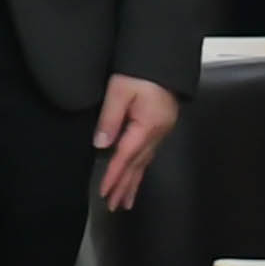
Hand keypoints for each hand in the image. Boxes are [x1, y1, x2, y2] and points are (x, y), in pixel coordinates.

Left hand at [90, 74, 181, 211]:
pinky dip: (140, 168)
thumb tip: (101, 144)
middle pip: (138, 165)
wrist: (163, 59)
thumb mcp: (119, 91)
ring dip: (134, 182)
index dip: (114, 176)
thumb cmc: (141, 71)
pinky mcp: (161, 126)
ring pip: (145, 162)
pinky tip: (136, 175)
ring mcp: (161, 131)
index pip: (126, 157)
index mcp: (146, 126)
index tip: (105, 193)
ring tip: (126, 200)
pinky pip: (149, 153)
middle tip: (115, 206)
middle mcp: (157, 133)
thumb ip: (110, 118)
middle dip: (125, 187)